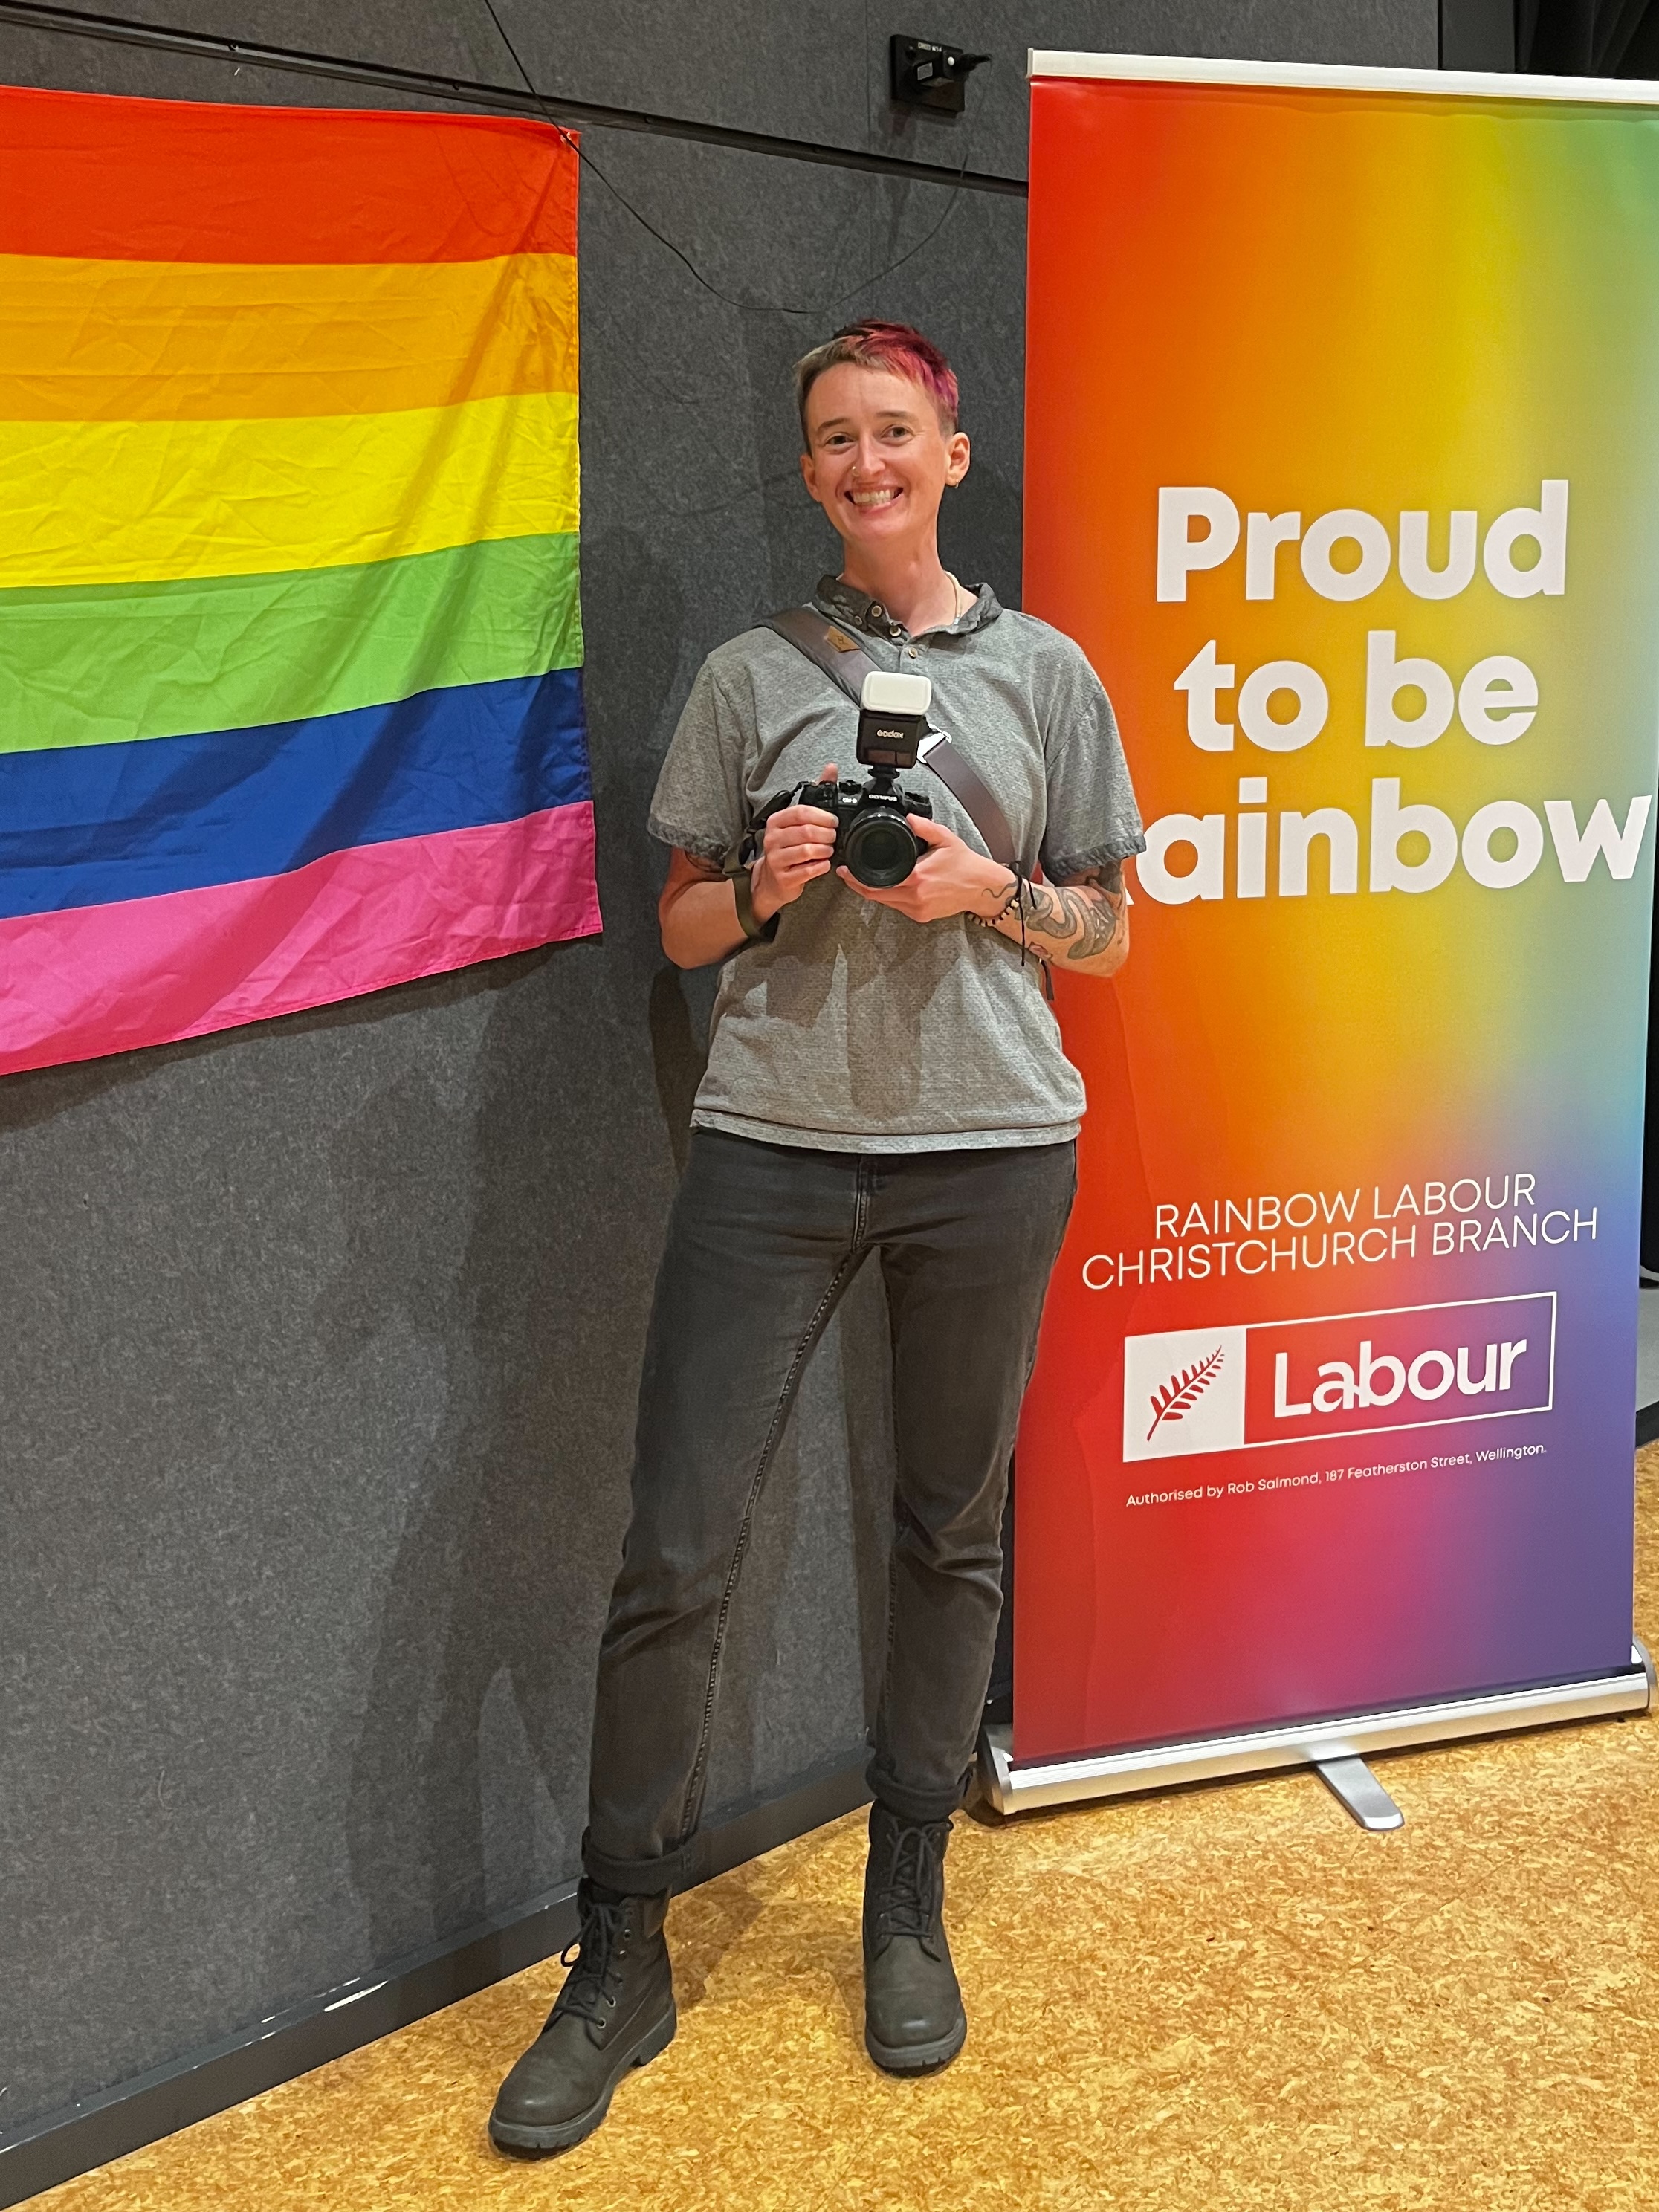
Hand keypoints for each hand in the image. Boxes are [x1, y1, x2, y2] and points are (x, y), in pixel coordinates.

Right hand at [752, 765, 839, 922]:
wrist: (773, 879)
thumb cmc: (788, 847)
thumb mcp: (798, 820)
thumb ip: (816, 794)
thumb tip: (831, 768)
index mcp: (776, 821)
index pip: (801, 812)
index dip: (822, 816)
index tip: (833, 821)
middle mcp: (772, 838)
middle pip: (806, 832)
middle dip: (827, 835)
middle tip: (833, 837)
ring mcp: (776, 858)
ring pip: (807, 851)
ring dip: (825, 851)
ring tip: (828, 850)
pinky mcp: (783, 877)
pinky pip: (807, 870)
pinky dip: (821, 867)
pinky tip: (823, 864)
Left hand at [838, 813, 1012, 923]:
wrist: (982, 887)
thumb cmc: (965, 864)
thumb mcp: (944, 838)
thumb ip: (923, 826)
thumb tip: (906, 817)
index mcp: (917, 877)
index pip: (875, 882)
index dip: (855, 878)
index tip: (844, 869)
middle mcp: (915, 897)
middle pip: (875, 895)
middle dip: (858, 885)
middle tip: (847, 874)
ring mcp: (918, 909)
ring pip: (885, 902)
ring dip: (873, 891)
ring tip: (862, 877)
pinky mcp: (921, 916)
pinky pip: (897, 907)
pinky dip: (889, 896)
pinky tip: (886, 885)